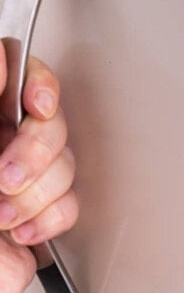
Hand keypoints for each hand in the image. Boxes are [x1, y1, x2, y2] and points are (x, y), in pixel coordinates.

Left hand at [0, 48, 78, 292]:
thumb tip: (1, 60)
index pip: (18, 71)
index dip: (38, 82)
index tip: (35, 105)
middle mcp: (0, 143)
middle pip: (51, 120)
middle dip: (35, 153)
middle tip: (4, 177)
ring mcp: (19, 179)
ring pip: (64, 163)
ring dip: (33, 196)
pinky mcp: (37, 216)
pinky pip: (68, 205)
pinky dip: (46, 221)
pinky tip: (16, 232)